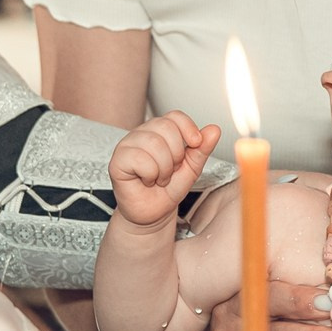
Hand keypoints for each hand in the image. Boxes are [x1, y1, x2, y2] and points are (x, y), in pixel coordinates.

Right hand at [109, 111, 218, 228]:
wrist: (153, 214)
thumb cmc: (168, 190)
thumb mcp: (192, 168)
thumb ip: (202, 149)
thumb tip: (214, 129)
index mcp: (159, 131)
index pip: (175, 116)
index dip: (188, 129)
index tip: (195, 144)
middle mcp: (142, 134)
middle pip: (166, 127)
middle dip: (177, 154)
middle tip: (172, 170)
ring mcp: (127, 145)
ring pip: (154, 143)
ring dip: (164, 168)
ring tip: (160, 178)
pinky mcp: (117, 160)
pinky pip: (140, 159)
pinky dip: (150, 174)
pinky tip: (146, 180)